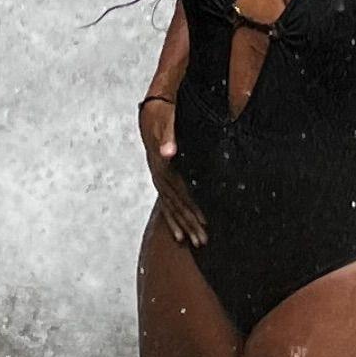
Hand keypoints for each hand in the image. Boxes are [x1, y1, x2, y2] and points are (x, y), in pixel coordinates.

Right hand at [138, 101, 205, 247]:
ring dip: (183, 226)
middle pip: (176, 206)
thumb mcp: (166, 123)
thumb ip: (168, 138)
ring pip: (171, 209)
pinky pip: (165, 205)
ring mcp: (159, 181)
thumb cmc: (163, 117)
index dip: (192, 209)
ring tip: (193, 242)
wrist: (151, 114)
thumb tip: (168, 153)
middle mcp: (160, 178)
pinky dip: (172, 220)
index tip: (204, 223)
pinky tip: (178, 234)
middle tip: (202, 241)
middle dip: (190, 224)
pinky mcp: (160, 182)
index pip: (181, 193)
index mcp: (164, 168)